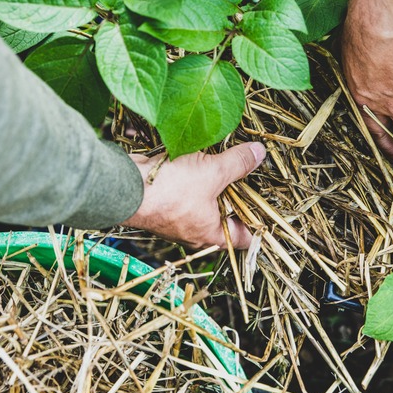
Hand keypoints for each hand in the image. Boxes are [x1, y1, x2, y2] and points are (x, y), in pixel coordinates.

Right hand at [122, 142, 265, 248]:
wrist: (123, 186)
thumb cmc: (169, 190)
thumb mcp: (212, 172)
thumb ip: (238, 164)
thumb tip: (259, 154)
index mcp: (211, 235)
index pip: (245, 237)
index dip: (259, 222)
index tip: (268, 203)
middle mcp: (194, 231)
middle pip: (226, 215)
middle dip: (237, 193)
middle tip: (250, 172)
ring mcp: (176, 217)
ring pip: (204, 200)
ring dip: (213, 181)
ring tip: (226, 160)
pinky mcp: (163, 201)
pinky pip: (186, 190)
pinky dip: (193, 176)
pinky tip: (199, 157)